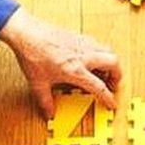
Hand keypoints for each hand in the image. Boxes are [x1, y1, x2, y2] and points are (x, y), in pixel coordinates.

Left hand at [0, 9, 121, 117]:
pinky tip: (89, 58)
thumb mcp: (38, 83)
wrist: (27, 32)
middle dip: (117, 75)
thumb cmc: (32, 54)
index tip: (112, 103)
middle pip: (114, 63)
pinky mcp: (78, 36)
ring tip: (102, 71)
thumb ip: (45, 101)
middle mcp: (83, 56)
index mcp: (75, 70)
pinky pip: (97, 44)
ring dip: (110, 62)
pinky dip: (100, 52)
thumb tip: (48, 112)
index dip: (108, 98)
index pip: (99, 87)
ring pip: (108, 50)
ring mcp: (82, 44)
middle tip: (112, 84)